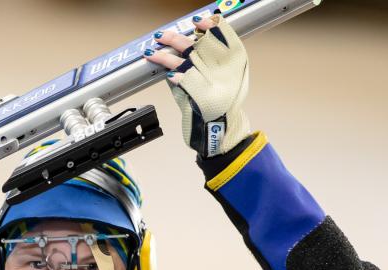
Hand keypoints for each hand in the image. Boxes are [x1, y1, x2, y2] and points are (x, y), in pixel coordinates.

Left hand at [145, 13, 250, 157]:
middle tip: (162, 36)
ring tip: (151, 52)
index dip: (209, 25)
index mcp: (235, 60)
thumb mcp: (231, 80)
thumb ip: (216, 62)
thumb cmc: (225, 105)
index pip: (221, 33)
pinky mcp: (194, 93)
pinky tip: (161, 70)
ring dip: (163, 55)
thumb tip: (194, 47)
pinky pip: (177, 78)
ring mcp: (207, 79)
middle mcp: (221, 68)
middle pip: (195, 44)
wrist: (223, 130)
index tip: (197, 22)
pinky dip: (168, 73)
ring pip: (180, 60)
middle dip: (174, 39)